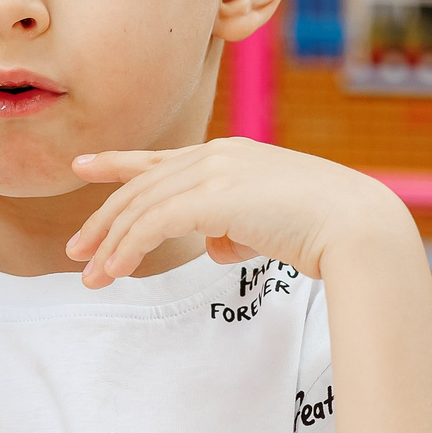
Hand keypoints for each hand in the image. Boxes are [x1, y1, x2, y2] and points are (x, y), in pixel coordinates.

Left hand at [65, 138, 413, 286]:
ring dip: (112, 245)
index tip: (82, 165)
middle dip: (104, 220)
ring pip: (143, 208)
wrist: (356, 224)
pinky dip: (129, 249)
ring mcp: (215, 172)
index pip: (160, 158)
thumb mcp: (269, 223)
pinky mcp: (215, 197)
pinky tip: (114, 273)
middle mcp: (217, 155)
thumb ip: (235, 227)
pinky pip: (155, 225)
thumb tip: (214, 244)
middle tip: (75, 251)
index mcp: (229, 155)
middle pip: (141, 187)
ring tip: (90, 277)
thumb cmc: (323, 228)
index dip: (117, 162)